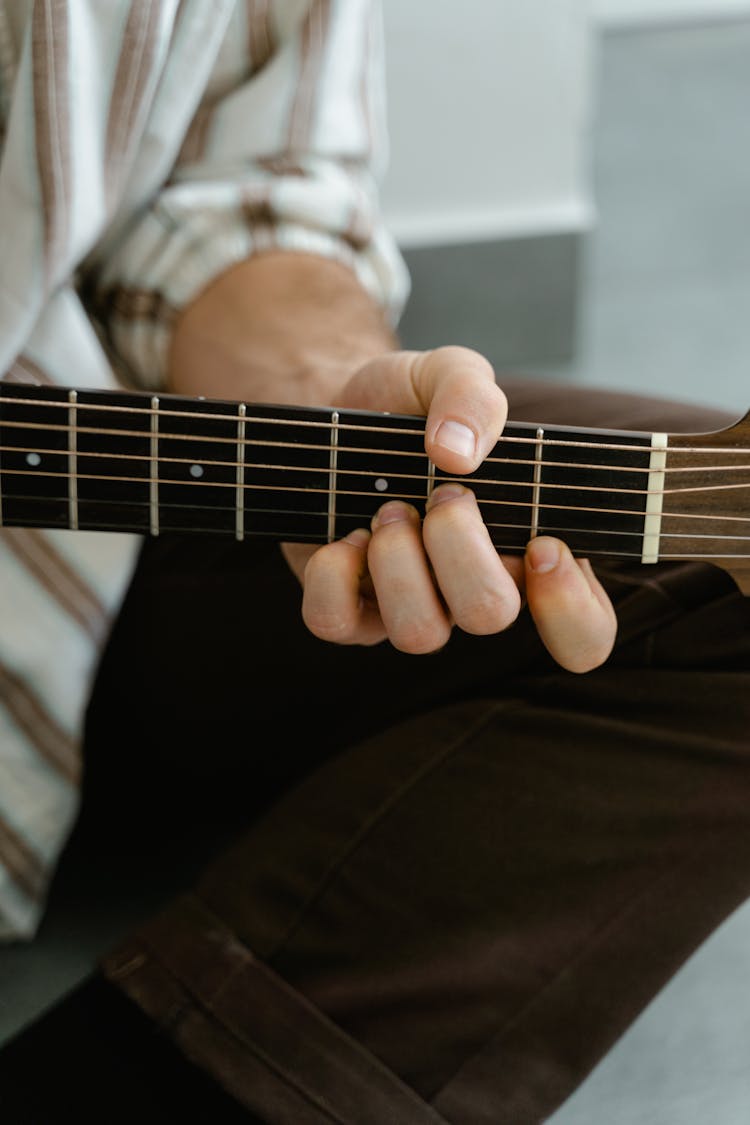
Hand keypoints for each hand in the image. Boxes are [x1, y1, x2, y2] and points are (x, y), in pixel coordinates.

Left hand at [283, 347, 616, 672]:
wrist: (335, 409)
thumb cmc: (410, 406)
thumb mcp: (448, 373)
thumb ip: (471, 396)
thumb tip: (454, 452)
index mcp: (527, 550)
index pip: (584, 632)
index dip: (569, 608)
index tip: (541, 545)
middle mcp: (473, 591)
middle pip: (491, 616)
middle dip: (461, 548)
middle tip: (442, 495)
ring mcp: (410, 606)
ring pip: (419, 633)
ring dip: (399, 561)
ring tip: (390, 509)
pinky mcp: (348, 610)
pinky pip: (337, 624)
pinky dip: (335, 577)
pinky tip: (345, 536)